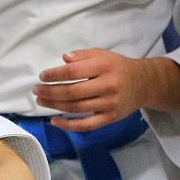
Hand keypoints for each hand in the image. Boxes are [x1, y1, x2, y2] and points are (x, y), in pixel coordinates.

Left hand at [35, 48, 152, 131]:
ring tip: (41, 101)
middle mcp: (108, 86)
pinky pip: (86, 125)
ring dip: (55, 106)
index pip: (74, 71)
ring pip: (76, 108)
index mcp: (104, 67)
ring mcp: (109, 104)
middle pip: (73, 92)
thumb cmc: (117, 67)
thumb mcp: (102, 54)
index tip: (43, 76)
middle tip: (36, 90)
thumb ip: (83, 55)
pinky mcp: (110, 118)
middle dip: (50, 92)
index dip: (55, 75)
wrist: (143, 84)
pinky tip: (55, 120)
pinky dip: (69, 125)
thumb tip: (65, 58)